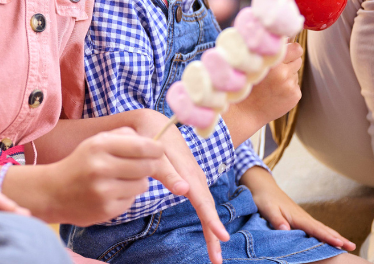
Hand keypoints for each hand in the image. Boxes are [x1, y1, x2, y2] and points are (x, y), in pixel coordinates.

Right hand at [31, 127, 162, 225]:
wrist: (53, 192)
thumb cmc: (81, 163)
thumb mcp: (96, 142)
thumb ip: (124, 136)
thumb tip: (153, 141)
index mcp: (99, 145)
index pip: (141, 146)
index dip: (156, 148)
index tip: (158, 150)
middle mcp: (101, 167)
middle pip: (147, 166)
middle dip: (150, 165)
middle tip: (144, 165)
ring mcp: (103, 190)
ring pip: (142, 184)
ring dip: (138, 181)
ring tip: (122, 179)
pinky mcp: (106, 210)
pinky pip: (132, 200)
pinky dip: (127, 196)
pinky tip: (112, 193)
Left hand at [153, 122, 229, 263]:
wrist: (154, 123)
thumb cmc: (151, 137)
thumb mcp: (155, 151)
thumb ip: (167, 171)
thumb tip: (183, 192)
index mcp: (187, 170)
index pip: (202, 199)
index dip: (211, 219)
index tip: (221, 237)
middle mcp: (195, 176)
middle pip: (208, 208)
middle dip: (213, 234)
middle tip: (217, 260)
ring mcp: (195, 178)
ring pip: (206, 207)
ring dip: (211, 230)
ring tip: (215, 255)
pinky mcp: (191, 180)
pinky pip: (202, 203)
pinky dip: (207, 219)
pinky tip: (210, 234)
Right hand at [223, 43, 302, 145]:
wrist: (246, 111)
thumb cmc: (246, 83)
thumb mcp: (253, 63)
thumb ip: (269, 50)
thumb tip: (286, 37)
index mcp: (272, 62)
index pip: (296, 48)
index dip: (290, 48)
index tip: (284, 50)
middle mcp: (283, 73)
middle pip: (298, 57)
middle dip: (289, 60)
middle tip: (274, 68)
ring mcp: (290, 85)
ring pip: (296, 71)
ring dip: (288, 73)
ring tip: (272, 81)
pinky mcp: (295, 95)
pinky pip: (295, 84)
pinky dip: (288, 86)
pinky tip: (275, 91)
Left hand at [240, 166, 354, 250]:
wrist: (263, 186)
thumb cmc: (264, 198)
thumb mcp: (267, 209)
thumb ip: (277, 220)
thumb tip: (287, 230)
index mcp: (297, 217)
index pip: (316, 229)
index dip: (328, 237)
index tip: (340, 244)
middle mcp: (303, 217)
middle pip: (324, 229)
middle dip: (338, 238)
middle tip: (352, 247)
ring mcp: (303, 218)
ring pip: (322, 228)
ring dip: (335, 236)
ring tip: (347, 245)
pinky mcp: (300, 219)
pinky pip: (316, 228)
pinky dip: (326, 233)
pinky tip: (329, 238)